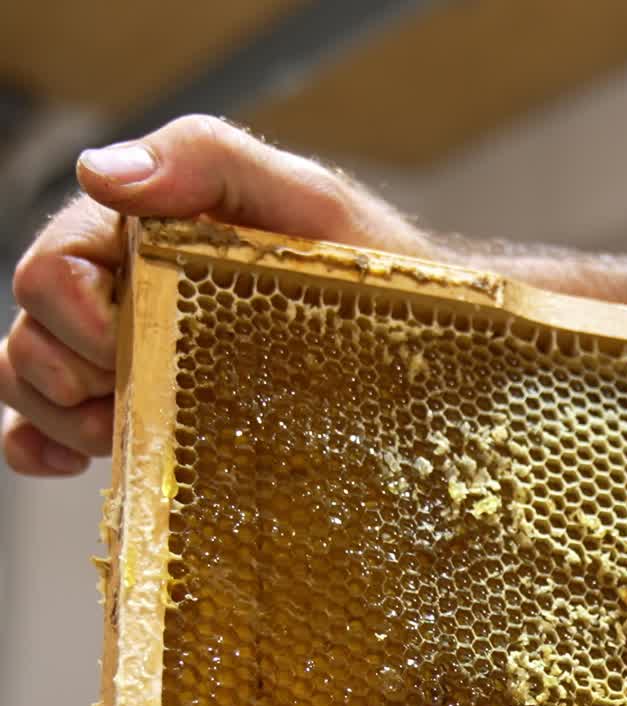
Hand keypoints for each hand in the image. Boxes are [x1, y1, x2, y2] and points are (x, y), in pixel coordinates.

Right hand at [0, 114, 429, 475]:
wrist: (429, 356)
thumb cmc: (376, 274)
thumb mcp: (309, 204)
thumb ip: (211, 163)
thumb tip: (106, 174)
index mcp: (148, 239)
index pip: (52, 269)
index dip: (72, 316)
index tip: (128, 346)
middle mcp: (129, 296)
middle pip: (34, 334)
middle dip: (66, 373)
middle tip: (136, 396)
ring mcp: (140, 361)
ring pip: (36, 384)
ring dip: (62, 417)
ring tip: (124, 434)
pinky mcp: (156, 415)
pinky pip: (59, 432)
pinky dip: (41, 447)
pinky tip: (69, 463)